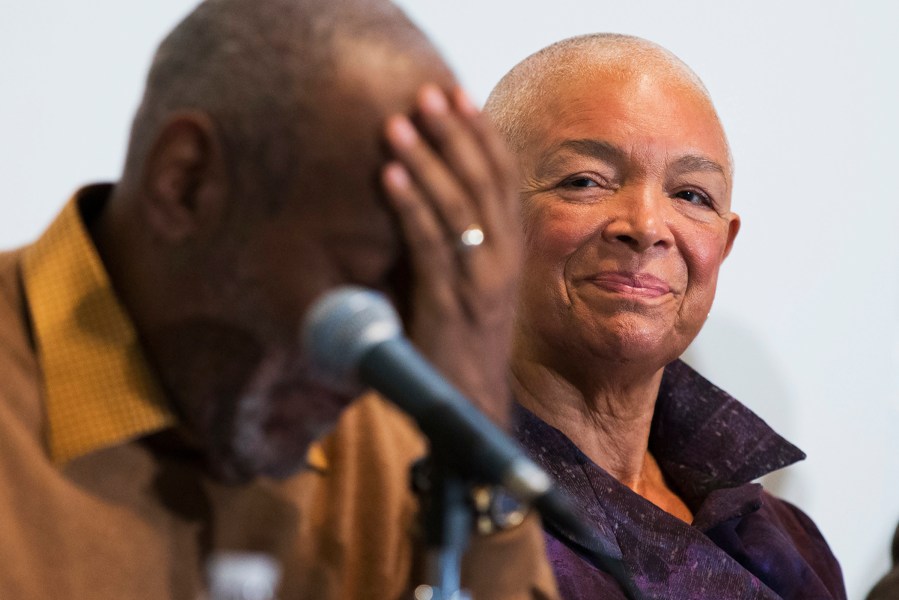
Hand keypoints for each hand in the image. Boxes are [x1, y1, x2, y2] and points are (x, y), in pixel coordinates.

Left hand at [381, 84, 521, 427]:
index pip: (501, 178)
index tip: (458, 95)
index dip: (481, 134)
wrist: (469, 405)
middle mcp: (502, 260)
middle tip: (428, 93)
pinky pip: (430, 245)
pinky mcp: (449, 304)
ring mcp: (480, 282)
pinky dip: (410, 206)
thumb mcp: (461, 281)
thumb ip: (448, 241)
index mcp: (508, 250)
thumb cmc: (457, 339)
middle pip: (484, 182)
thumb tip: (413, 194)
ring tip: (398, 122)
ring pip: (459, 206)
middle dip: (455, 134)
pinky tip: (390, 174)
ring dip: (428, 160)